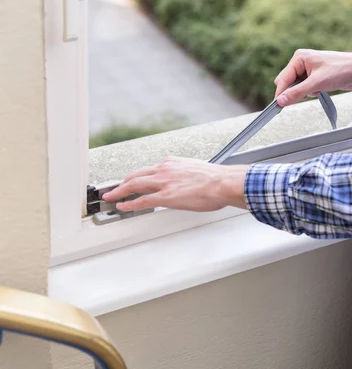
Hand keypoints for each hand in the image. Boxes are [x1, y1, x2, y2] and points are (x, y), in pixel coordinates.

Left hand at [101, 156, 249, 211]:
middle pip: (136, 175)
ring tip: (111, 197)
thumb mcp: (197, 171)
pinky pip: (141, 200)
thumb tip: (185, 184)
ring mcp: (164, 182)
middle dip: (123, 182)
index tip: (132, 180)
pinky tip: (122, 206)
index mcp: (173, 163)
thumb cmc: (217, 180)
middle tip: (114, 188)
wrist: (224, 183)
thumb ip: (186, 176)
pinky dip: (129, 203)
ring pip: (134, 184)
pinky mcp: (166, 196)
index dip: (137, 176)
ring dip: (119, 191)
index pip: (149, 169)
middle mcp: (165, 169)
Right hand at [274, 47, 351, 105]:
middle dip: (294, 92)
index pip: (283, 79)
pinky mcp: (316, 77)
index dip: (280, 93)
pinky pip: (306, 89)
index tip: (277, 107)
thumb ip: (297, 93)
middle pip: (287, 83)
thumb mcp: (317, 83)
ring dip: (304, 93)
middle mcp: (302, 62)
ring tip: (317, 90)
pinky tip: (321, 89)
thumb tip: (281, 100)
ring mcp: (308, 70)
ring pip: (296, 87)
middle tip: (304, 96)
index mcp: (299, 58)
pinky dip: (311, 92)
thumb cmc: (342, 70)